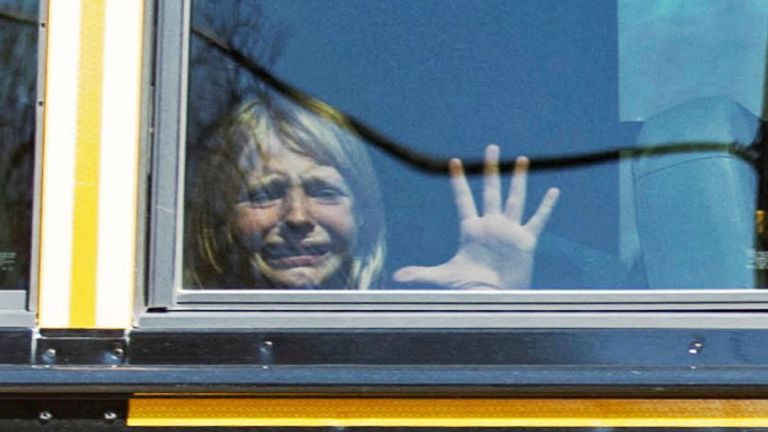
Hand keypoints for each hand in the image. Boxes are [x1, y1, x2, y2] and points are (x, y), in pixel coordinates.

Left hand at [393, 144, 558, 289]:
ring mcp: (509, 230)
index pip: (463, 199)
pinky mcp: (526, 240)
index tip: (454, 162)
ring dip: (518, 179)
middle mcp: (490, 224)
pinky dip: (546, 206)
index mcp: (471, 228)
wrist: (493, 298)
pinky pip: (538, 219)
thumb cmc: (468, 288)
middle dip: (491, 169)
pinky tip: (553, 191)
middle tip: (492, 147)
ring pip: (515, 198)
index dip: (459, 181)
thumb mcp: (443, 277)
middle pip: (490, 190)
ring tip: (522, 159)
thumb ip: (420, 273)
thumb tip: (395, 277)